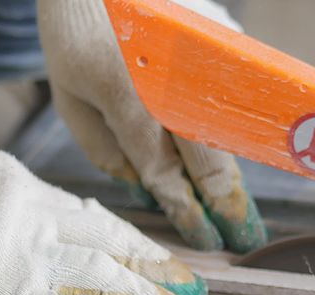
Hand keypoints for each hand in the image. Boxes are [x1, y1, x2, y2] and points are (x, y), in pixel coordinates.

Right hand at [0, 147, 207, 294]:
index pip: (93, 216)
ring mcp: (24, 253)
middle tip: (196, 288)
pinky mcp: (3, 292)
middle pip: (113, 241)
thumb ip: (13, 205)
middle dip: (159, 267)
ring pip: (104, 276)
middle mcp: (35, 215)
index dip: (132, 240)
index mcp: (25, 187)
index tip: (161, 256)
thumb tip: (46, 223)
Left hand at [37, 0, 266, 253]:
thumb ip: (104, 149)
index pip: (166, 172)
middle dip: (228, 207)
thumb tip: (146, 192)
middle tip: (244, 242)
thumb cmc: (76, 33)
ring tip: (244, 213)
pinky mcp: (224, 44)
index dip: (187, 212)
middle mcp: (174, 85)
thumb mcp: (70, 95)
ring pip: (230, 137)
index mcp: (127, 98)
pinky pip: (233, 102)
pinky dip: (236, 138)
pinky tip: (236, 161)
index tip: (204, 241)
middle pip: (212, 160)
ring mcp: (205, 63)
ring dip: (238, 179)